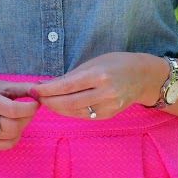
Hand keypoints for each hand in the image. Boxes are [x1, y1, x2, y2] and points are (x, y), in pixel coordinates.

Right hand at [0, 78, 39, 149]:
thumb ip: (22, 87)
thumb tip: (41, 91)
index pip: (13, 110)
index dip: (30, 108)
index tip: (35, 103)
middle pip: (13, 126)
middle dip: (27, 118)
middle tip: (28, 110)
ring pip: (11, 136)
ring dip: (21, 127)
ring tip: (19, 117)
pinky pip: (6, 145)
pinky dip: (14, 136)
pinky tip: (11, 126)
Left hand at [27, 52, 167, 119]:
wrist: (144, 77)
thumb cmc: (117, 64)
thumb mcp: (95, 62)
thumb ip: (73, 75)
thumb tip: (48, 85)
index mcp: (100, 75)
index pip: (67, 86)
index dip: (47, 90)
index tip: (33, 89)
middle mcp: (105, 93)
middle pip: (69, 102)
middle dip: (49, 101)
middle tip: (36, 97)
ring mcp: (109, 106)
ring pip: (75, 112)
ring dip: (57, 108)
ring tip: (46, 101)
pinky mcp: (109, 115)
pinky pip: (85, 115)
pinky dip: (70, 112)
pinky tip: (62, 106)